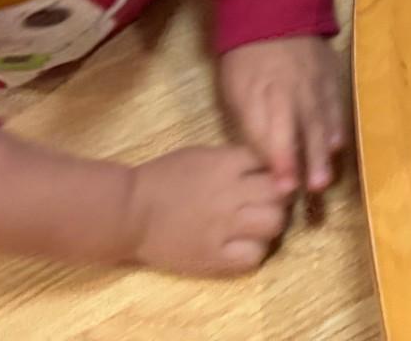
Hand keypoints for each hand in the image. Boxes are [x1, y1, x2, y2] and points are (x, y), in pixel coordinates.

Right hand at [124, 145, 288, 275]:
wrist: (128, 212)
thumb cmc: (162, 179)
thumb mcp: (200, 154)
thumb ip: (233, 159)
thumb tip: (266, 163)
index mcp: (225, 165)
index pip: (272, 162)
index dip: (277, 169)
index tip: (274, 176)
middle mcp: (229, 194)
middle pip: (279, 192)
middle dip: (281, 195)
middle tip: (272, 201)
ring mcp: (223, 227)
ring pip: (273, 223)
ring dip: (273, 223)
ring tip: (260, 224)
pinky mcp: (214, 257)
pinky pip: (253, 256)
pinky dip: (255, 250)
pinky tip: (246, 245)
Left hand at [218, 35, 347, 194]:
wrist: (276, 6)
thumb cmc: (246, 55)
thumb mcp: (235, 86)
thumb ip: (250, 120)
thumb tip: (263, 154)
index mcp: (264, 91)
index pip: (272, 131)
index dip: (278, 160)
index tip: (283, 188)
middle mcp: (292, 89)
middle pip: (301, 129)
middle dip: (306, 160)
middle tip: (312, 189)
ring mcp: (315, 81)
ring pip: (321, 120)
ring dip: (323, 151)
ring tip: (326, 178)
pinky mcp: (331, 73)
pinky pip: (335, 103)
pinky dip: (336, 125)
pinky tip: (337, 145)